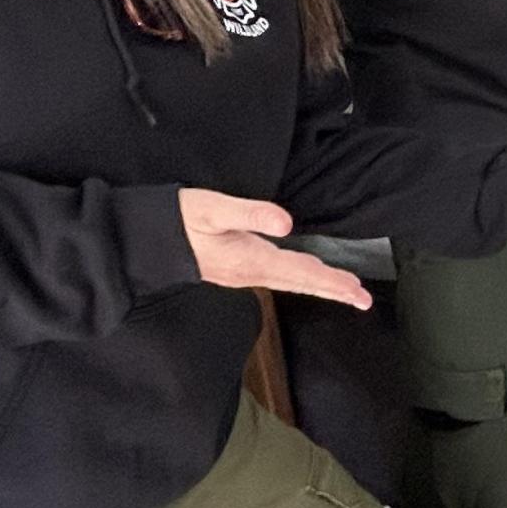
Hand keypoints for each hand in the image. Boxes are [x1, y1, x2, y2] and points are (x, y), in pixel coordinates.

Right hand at [179, 190, 373, 309]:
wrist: (143, 242)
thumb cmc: (177, 219)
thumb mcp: (211, 207)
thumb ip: (249, 212)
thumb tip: (286, 223)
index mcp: (250, 259)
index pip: (302, 272)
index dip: (332, 281)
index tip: (358, 291)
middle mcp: (250, 273)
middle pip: (301, 283)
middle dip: (333, 290)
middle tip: (363, 300)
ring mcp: (242, 275)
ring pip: (290, 282)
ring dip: (319, 286)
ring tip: (344, 290)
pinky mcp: (235, 270)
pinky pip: (278, 278)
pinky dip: (299, 280)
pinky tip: (305, 278)